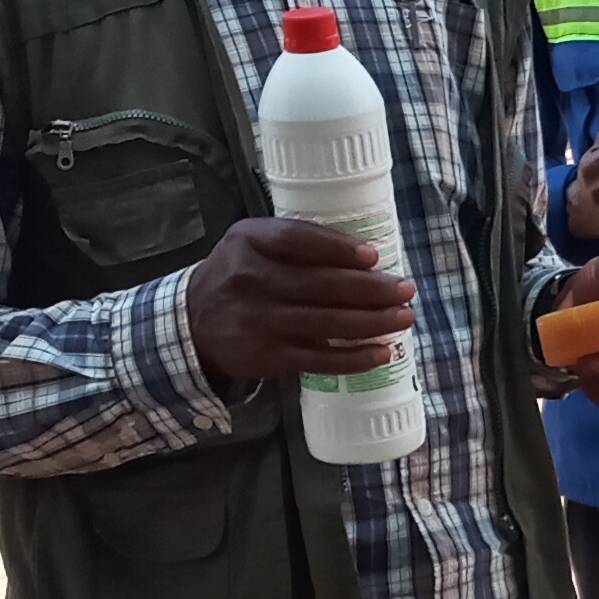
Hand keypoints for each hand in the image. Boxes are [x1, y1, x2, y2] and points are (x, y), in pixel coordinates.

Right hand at [181, 218, 412, 390]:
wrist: (192, 324)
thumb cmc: (236, 275)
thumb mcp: (250, 242)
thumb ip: (293, 239)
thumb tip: (363, 253)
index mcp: (250, 242)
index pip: (299, 239)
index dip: (340, 248)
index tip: (374, 255)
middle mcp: (253, 280)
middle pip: (323, 285)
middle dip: (373, 289)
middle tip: (406, 289)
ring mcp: (261, 321)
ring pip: (328, 324)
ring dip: (373, 322)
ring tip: (404, 318)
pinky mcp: (269, 356)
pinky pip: (319, 359)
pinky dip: (354, 358)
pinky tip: (382, 352)